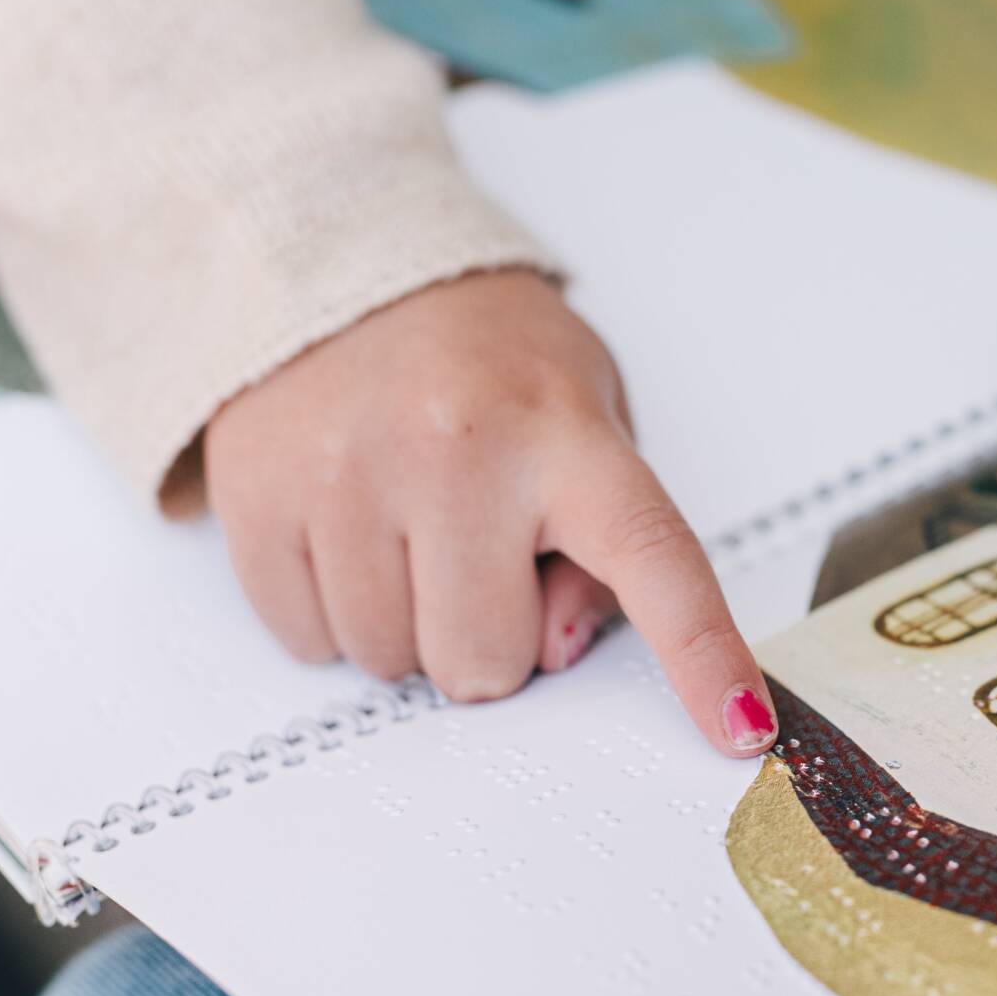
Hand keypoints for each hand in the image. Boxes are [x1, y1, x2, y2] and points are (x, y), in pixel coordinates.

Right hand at [203, 268, 776, 755]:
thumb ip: (601, 538)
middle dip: (487, 635)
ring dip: (405, 623)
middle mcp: (454, 451)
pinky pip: (308, 641)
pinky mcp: (257, 497)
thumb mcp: (583, 414)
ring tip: (404, 525)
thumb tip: (556, 646)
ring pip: (390, 663)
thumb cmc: (481, 359)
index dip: (702, 655)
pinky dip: (331, 611)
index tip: (740, 728)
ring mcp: (346, 475)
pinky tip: (345, 529)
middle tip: (475, 552)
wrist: (336, 267)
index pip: (653, 558)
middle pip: (485, 664)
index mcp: (563, 433)